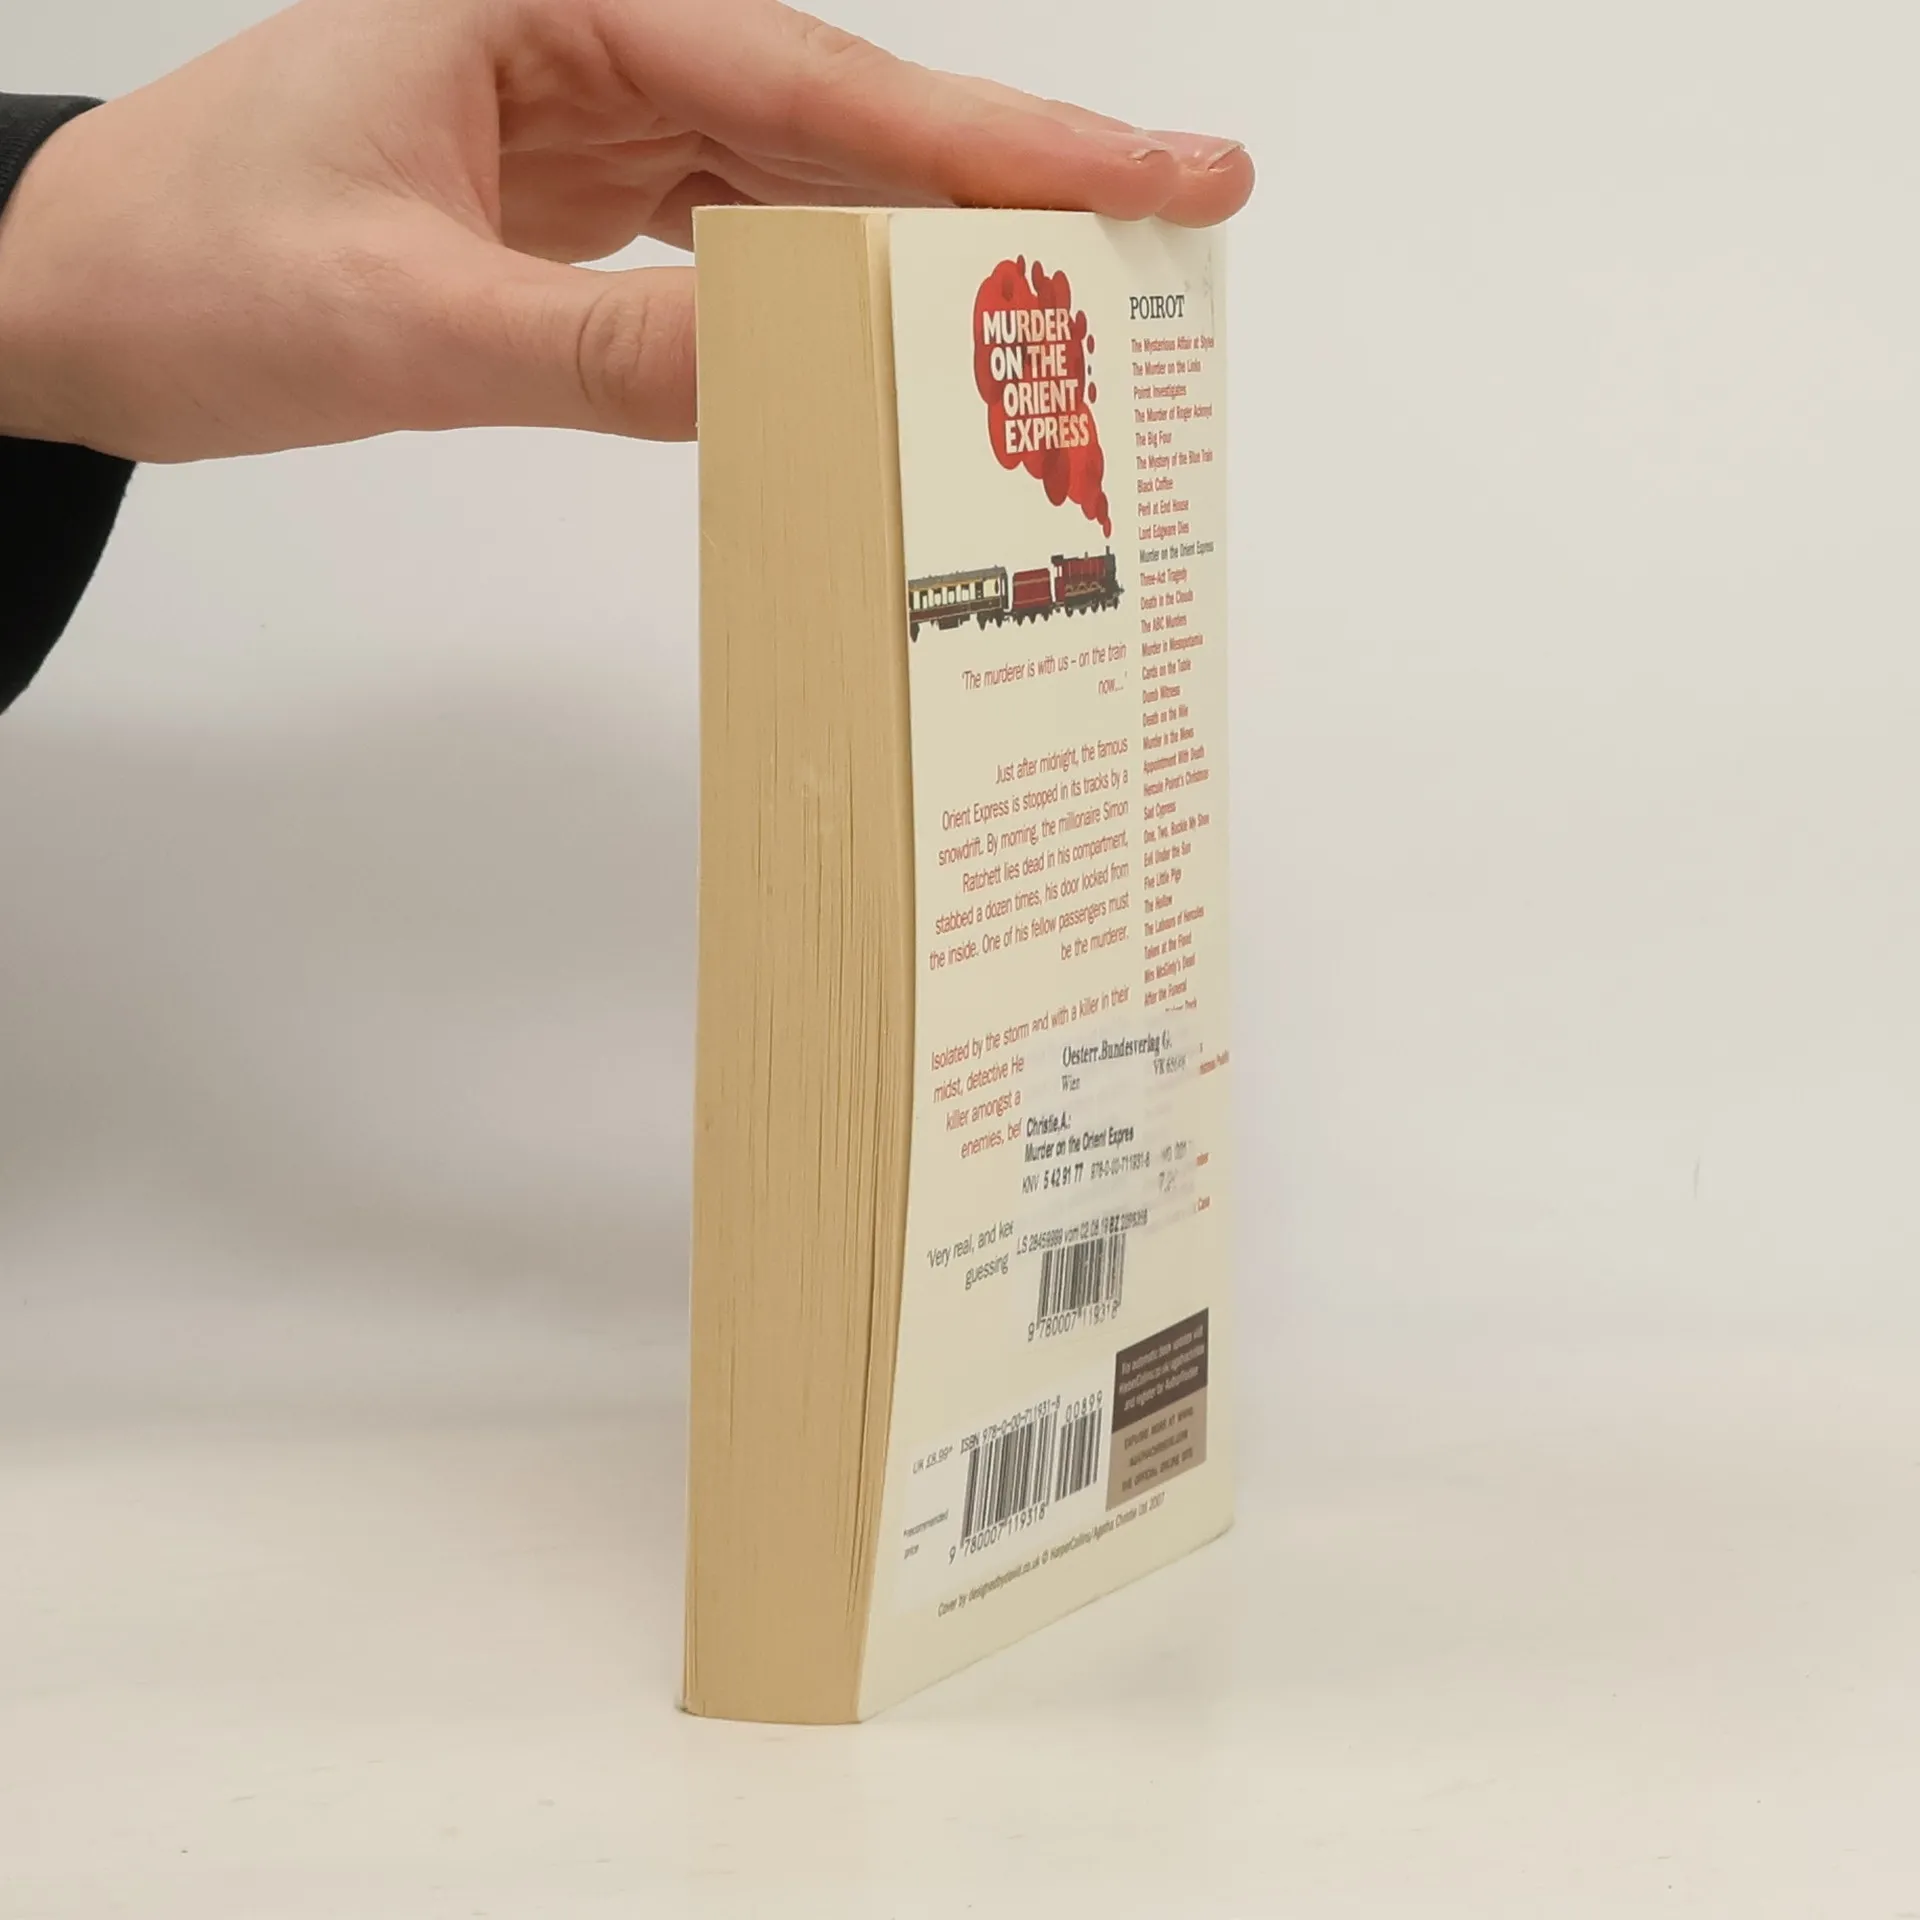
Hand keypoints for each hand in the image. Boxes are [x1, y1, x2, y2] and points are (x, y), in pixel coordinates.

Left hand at [0, 0, 1251, 462]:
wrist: (66, 302)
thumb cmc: (182, 269)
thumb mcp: (400, 321)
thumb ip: (607, 351)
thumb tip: (805, 389)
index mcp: (548, 5)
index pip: (813, 85)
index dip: (991, 143)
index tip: (1141, 172)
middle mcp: (586, 38)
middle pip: (839, 119)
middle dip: (1006, 180)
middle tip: (1174, 214)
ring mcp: (585, 117)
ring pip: (799, 179)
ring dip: (925, 245)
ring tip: (1060, 296)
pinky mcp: (575, 197)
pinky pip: (732, 239)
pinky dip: (817, 294)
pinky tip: (891, 332)